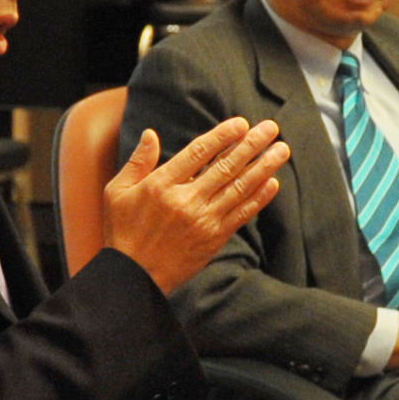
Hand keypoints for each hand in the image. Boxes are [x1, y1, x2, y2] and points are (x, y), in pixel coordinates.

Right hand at [105, 118, 290, 297]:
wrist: (134, 276)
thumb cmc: (122, 231)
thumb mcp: (117, 192)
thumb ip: (138, 162)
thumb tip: (152, 134)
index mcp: (161, 185)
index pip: (199, 152)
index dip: (222, 136)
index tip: (241, 123)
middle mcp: (186, 200)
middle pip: (226, 166)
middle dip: (252, 145)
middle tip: (272, 127)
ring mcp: (203, 220)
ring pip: (240, 188)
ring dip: (263, 167)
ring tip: (281, 150)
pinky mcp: (214, 238)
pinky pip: (242, 214)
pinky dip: (259, 198)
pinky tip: (273, 183)